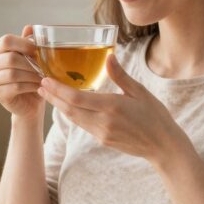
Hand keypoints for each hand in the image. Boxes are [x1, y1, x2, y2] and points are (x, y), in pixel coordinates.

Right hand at [0, 25, 43, 118]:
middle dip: (31, 63)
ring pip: (13, 74)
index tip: (38, 50)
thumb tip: (30, 27)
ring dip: (32, 75)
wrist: (30, 101)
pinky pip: (15, 87)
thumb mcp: (31, 57)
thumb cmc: (30, 75)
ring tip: (44, 77)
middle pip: (10, 58)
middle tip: (44, 67)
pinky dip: (30, 86)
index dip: (24, 44)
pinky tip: (39, 86)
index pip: (6, 40)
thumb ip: (29, 42)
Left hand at [37, 53, 186, 163]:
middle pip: (70, 109)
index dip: (58, 90)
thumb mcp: (140, 92)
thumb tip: (108, 56)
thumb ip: (120, 75)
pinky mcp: (103, 140)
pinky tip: (67, 106)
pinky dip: (72, 114)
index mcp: (112, 107)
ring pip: (74, 119)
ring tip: (48, 95)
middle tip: (40, 85)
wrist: (163, 146)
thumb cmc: (155, 116)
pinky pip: (83, 125)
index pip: (76, 98)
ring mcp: (102, 133)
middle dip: (53, 98)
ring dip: (59, 106)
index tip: (45, 80)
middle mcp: (103, 122)